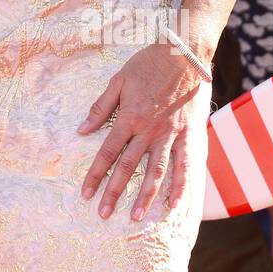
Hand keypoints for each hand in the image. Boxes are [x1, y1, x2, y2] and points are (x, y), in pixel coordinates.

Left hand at [76, 38, 211, 221]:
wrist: (183, 54)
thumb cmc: (148, 64)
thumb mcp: (118, 81)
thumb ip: (100, 108)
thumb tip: (81, 131)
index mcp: (129, 118)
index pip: (108, 152)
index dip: (95, 174)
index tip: (86, 193)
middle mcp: (149, 131)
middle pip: (128, 167)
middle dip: (114, 192)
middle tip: (103, 214)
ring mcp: (171, 135)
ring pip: (156, 172)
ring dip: (145, 196)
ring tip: (136, 217)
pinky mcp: (191, 135)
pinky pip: (186, 165)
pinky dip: (181, 186)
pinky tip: (174, 204)